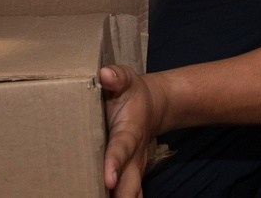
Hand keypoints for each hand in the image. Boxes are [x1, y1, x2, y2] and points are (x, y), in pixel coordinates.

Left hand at [100, 65, 166, 197]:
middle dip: (122, 196)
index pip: (121, 149)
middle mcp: (134, 156)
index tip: (108, 180)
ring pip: (132, 194)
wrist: (154, 105)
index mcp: (129, 132)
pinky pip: (129, 194)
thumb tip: (105, 74)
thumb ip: (117, 77)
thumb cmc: (133, 93)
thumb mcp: (126, 79)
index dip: (114, 164)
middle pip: (130, 184)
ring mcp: (134, 169)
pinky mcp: (131, 176)